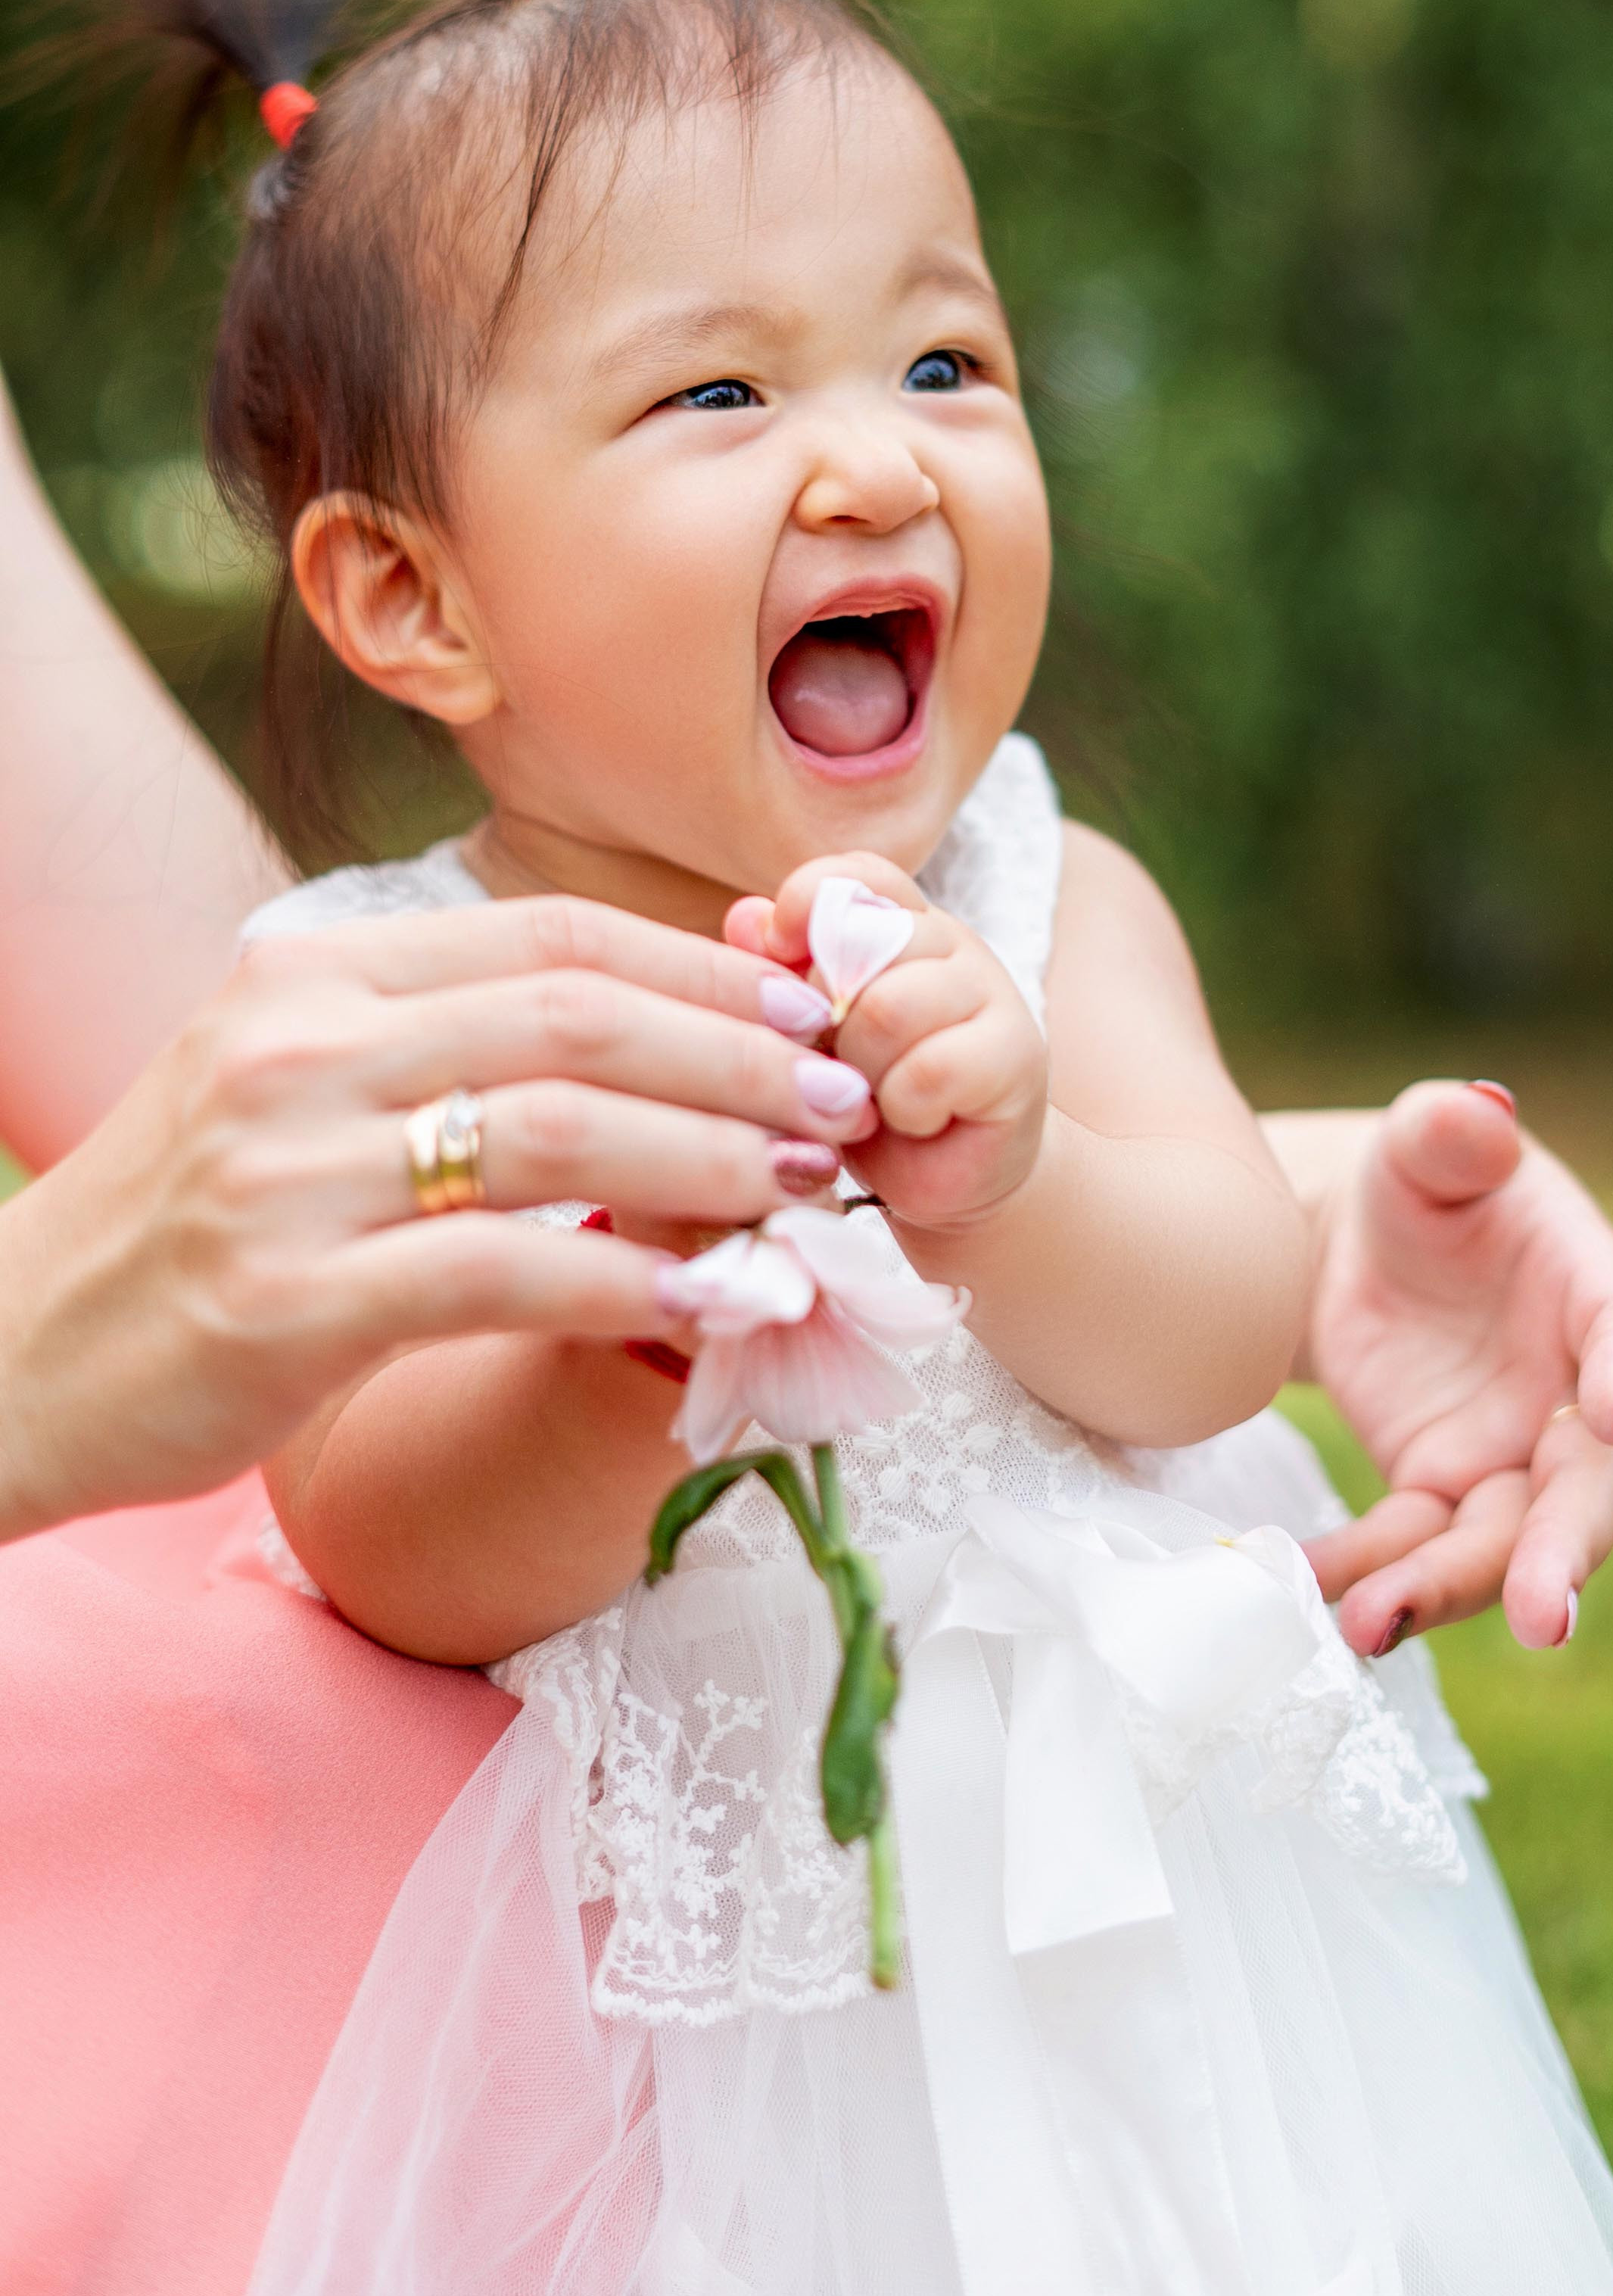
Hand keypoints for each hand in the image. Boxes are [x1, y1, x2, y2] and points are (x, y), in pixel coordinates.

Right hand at [0, 894, 879, 1539]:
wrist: (9, 1363)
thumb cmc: (188, 1229)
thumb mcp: (291, 1089)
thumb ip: (441, 1048)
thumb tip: (641, 1047)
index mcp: (313, 972)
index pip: (551, 932)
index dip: (703, 971)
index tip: (806, 1017)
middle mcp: (300, 1046)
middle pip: (577, 1014)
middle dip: (739, 1057)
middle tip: (846, 1104)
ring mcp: (289, 1171)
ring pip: (560, 1129)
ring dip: (714, 1160)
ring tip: (811, 1195)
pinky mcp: (287, 1301)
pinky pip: (502, 1272)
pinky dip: (632, 1280)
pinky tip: (718, 1300)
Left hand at [727, 853, 1047, 1230]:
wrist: (949, 1178)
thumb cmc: (868, 1100)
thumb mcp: (809, 1036)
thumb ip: (777, 975)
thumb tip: (745, 918)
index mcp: (900, 923)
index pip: (859, 874)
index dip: (809, 899)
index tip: (778, 946)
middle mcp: (952, 944)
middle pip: (864, 944)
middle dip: (828, 1017)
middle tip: (838, 1061)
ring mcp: (991, 993)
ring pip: (890, 1007)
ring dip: (862, 1069)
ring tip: (873, 1096)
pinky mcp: (1015, 1056)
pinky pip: (928, 1070)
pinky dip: (904, 1108)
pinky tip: (914, 1120)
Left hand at [1277, 1083, 1612, 1653]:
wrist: (1360, 1242)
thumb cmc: (1422, 1179)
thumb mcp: (1427, 1142)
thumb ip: (1450, 1128)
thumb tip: (1478, 1111)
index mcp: (1591, 1291)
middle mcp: (1569, 1392)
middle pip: (1585, 1485)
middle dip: (1565, 1552)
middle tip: (1544, 1619)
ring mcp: (1508, 1453)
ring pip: (1498, 1542)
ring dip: (1444, 1590)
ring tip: (1367, 1624)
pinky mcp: (1439, 1488)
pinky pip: (1414, 1547)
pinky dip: (1370, 1576)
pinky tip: (1314, 1598)